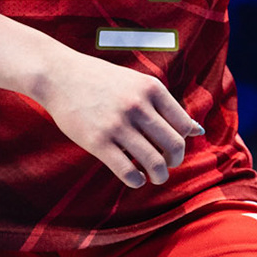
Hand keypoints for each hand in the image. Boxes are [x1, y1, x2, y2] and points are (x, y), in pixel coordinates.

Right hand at [36, 51, 202, 187]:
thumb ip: (163, 104)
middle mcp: (138, 106)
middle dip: (176, 161)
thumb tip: (197, 131)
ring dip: (160, 176)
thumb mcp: (136, 82)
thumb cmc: (100, 79)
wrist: (59, 75)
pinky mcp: (98, 142)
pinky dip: (137, 181)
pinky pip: (127, 171)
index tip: (174, 147)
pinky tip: (136, 178)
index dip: (184, 141)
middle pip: (174, 145)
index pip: (184, 124)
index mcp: (151, 89)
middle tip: (168, 165)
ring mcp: (118, 125)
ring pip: (154, 162)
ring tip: (155, 177)